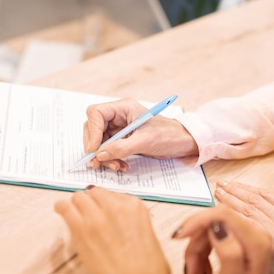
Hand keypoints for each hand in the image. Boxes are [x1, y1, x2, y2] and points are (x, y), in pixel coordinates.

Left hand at [55, 186, 176, 273]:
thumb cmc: (149, 273)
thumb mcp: (149, 237)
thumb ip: (133, 223)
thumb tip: (120, 223)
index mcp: (135, 206)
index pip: (113, 194)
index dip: (107, 205)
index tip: (104, 213)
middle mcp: (115, 206)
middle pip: (94, 193)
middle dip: (91, 203)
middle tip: (89, 217)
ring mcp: (96, 216)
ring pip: (78, 197)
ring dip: (77, 206)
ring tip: (75, 217)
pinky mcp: (80, 229)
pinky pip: (63, 207)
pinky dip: (61, 209)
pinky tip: (62, 214)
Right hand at [83, 98, 197, 170]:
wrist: (182, 143)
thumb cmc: (168, 135)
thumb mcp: (145, 142)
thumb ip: (121, 147)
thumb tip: (100, 154)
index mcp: (123, 108)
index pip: (96, 113)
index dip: (92, 131)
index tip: (93, 149)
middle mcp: (118, 116)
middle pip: (93, 128)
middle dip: (95, 147)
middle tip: (98, 162)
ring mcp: (118, 128)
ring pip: (98, 142)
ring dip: (103, 157)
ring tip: (116, 166)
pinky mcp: (121, 140)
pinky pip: (107, 150)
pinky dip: (111, 160)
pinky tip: (121, 165)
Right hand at [173, 205, 273, 273]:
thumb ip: (228, 253)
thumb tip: (217, 227)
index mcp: (256, 242)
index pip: (222, 215)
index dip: (197, 221)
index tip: (179, 236)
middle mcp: (254, 234)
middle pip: (213, 222)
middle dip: (195, 242)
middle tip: (189, 267)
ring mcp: (246, 236)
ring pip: (209, 230)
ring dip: (196, 250)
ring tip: (195, 273)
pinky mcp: (238, 240)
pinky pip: (211, 236)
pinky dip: (201, 252)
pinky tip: (201, 269)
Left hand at [214, 181, 273, 273]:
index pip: (265, 195)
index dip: (246, 188)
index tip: (232, 184)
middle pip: (253, 201)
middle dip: (234, 191)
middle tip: (220, 186)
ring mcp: (272, 233)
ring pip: (245, 210)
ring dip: (228, 200)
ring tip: (217, 194)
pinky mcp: (260, 245)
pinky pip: (240, 225)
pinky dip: (229, 216)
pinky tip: (220, 211)